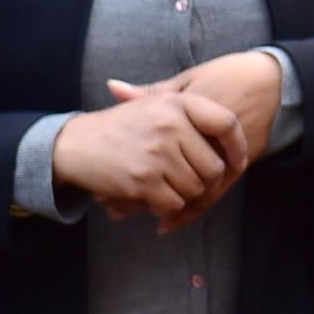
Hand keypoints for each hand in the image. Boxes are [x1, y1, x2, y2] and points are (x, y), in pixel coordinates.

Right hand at [53, 81, 250, 230]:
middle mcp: (172, 125)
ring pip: (195, 188)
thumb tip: (238, 125)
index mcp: (179, 103)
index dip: (238, 147)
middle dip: (209, 184)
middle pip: (214, 167)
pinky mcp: (143, 180)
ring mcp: (157, 153)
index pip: (227, 124)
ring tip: (172, 193)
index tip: (238, 162)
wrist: (74, 144)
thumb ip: (189, 110)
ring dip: (187, 198)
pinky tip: (157, 203)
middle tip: (197, 189)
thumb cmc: (121, 126)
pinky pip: (174, 204)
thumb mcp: (154, 104)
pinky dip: (169, 209)